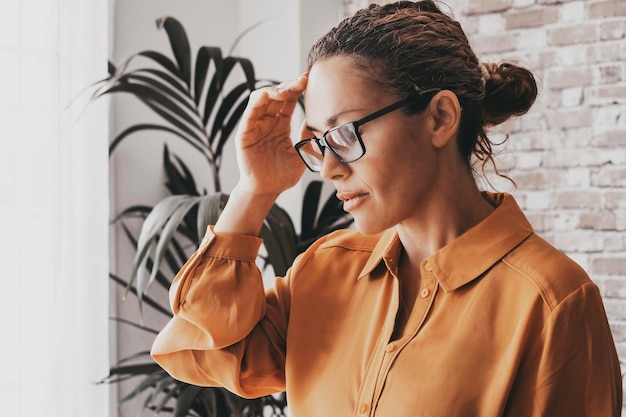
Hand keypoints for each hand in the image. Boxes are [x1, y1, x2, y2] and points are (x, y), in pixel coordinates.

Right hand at [234, 74, 307, 197]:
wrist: (267, 191)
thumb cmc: (282, 175)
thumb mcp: (301, 155)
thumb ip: (307, 139)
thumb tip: (316, 122)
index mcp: (280, 125)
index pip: (288, 101)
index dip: (297, 89)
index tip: (309, 80)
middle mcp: (267, 122)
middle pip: (276, 96)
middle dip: (288, 86)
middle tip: (301, 81)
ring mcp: (255, 126)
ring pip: (261, 100)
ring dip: (274, 91)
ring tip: (287, 89)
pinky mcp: (244, 135)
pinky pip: (249, 115)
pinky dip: (256, 103)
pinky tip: (266, 96)